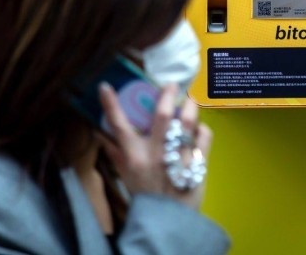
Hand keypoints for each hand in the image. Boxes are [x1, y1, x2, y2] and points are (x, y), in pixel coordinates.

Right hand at [99, 82, 211, 210]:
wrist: (168, 220)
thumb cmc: (145, 195)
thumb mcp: (126, 176)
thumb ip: (115, 153)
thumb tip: (101, 134)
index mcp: (135, 156)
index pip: (119, 125)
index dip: (111, 104)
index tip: (106, 86)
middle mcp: (156, 154)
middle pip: (163, 115)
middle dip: (168, 95)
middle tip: (172, 86)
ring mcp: (178, 157)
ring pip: (188, 123)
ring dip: (190, 107)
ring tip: (190, 102)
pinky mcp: (198, 163)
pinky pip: (204, 137)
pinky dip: (202, 129)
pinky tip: (198, 129)